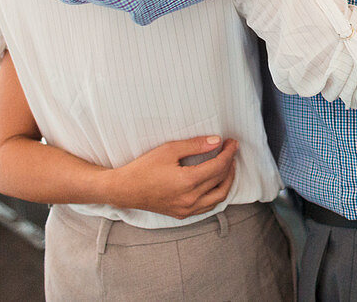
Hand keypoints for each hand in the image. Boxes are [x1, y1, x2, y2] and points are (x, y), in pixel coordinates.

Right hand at [105, 136, 238, 219]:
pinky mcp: (182, 214)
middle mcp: (190, 199)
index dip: (229, 153)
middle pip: (221, 181)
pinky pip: (208, 206)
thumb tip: (217, 141)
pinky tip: (216, 182)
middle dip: (230, 164)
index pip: (218, 166)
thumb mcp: (169, 150)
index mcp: (187, 182)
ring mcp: (187, 209)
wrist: (124, 190)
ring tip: (228, 165)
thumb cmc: (144, 168)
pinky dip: (217, 194)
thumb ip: (195, 145)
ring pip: (219, 197)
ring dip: (227, 181)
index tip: (232, 142)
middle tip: (231, 150)